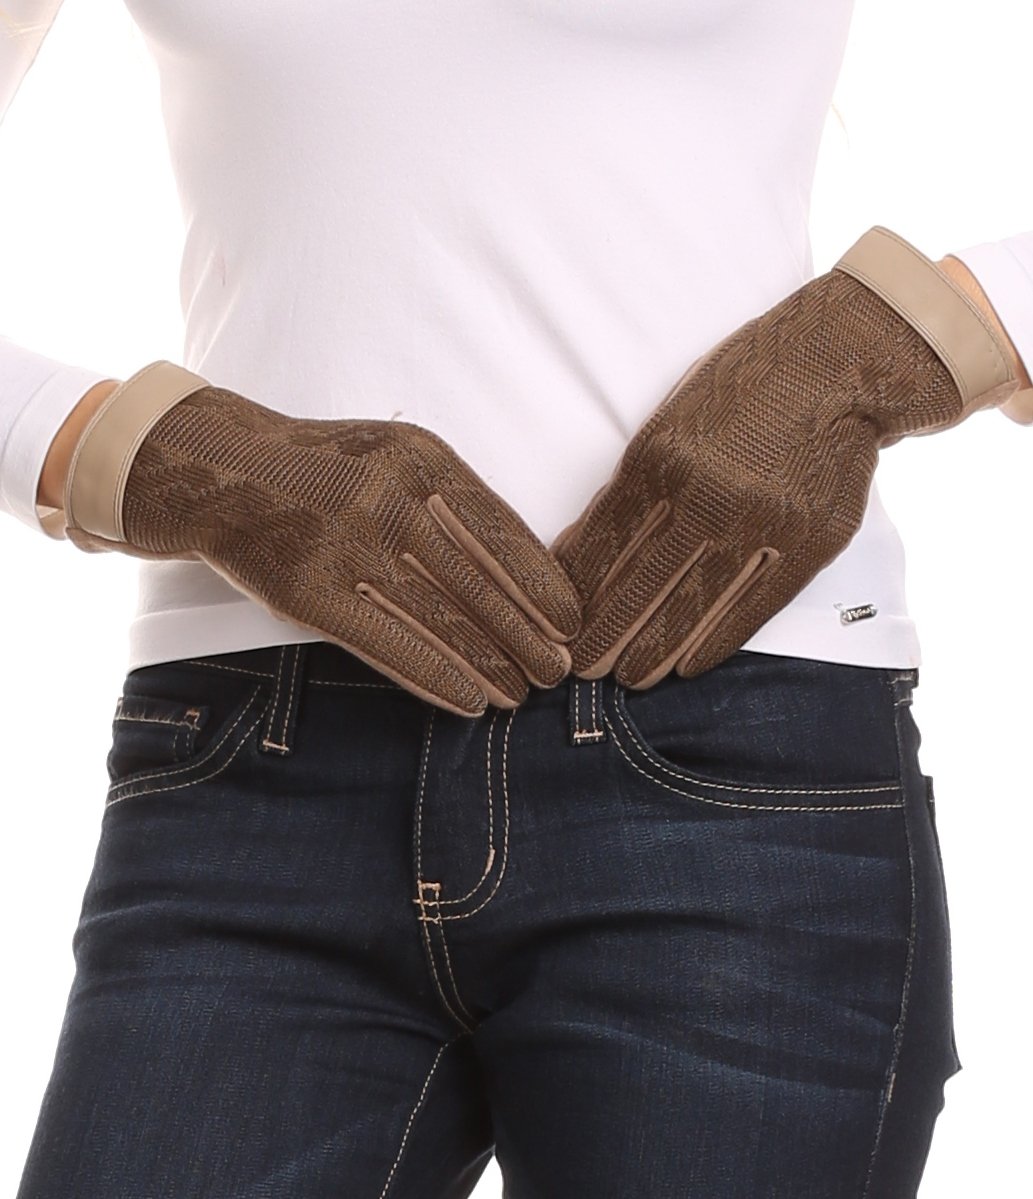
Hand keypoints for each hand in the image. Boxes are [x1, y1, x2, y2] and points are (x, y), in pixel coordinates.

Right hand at [58, 362, 580, 716]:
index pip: (499, 531)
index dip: (541, 585)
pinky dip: (434, 677)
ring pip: (436, 620)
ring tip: (520, 696)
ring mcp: (344, 546)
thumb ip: (454, 495)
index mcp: (421, 459)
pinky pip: (386, 644)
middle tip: (559, 673)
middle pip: (476, 582)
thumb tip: (522, 563)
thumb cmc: (329, 464)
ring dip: (486, 667)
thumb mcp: (398, 452)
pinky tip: (467, 702)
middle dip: (526, 636)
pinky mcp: (308, 592)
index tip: (571, 622)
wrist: (226, 470)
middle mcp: (386, 498)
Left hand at [551, 225, 1024, 689]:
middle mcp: (708, 495)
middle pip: (641, 586)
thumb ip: (627, 491)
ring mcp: (762, 521)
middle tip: (584, 672)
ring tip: (630, 679)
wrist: (832, 367)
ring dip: (655, 650)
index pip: (604, 548)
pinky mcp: (808, 541)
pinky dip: (716, 640)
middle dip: (607, 636)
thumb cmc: (735, 394)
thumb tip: (576, 553)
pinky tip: (689, 665)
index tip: (561, 631)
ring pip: (694, 605)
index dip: (580, 598)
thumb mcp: (666, 425)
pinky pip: (754, 607)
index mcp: (660, 460)